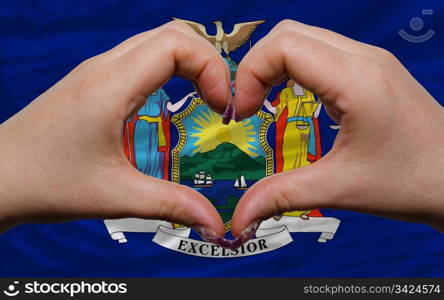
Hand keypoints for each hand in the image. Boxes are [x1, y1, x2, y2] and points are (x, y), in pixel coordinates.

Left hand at [0, 21, 230, 235]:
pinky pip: (141, 57)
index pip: (176, 44)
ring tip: (205, 99)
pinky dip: (170, 69)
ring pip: (156, 42)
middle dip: (207, 62)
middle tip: (221, 102)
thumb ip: (171, 205)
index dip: (211, 68)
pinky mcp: (94, 81)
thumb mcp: (115, 196)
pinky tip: (174, 101)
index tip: (222, 106)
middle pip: (172, 34)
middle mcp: (104, 68)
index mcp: (111, 86)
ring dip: (189, 63)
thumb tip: (215, 223)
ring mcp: (96, 71)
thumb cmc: (45, 183)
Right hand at [231, 20, 443, 236]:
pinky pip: (321, 51)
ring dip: (274, 65)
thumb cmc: (410, 182)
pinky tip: (292, 99)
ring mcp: (370, 61)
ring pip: (304, 38)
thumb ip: (281, 196)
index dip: (251, 73)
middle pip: (289, 33)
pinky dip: (294, 68)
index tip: (244, 113)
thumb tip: (239, 217)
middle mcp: (364, 59)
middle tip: (248, 107)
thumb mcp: (339, 189)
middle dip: (257, 66)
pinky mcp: (372, 70)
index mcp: (357, 80)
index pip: (284, 46)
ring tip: (264, 102)